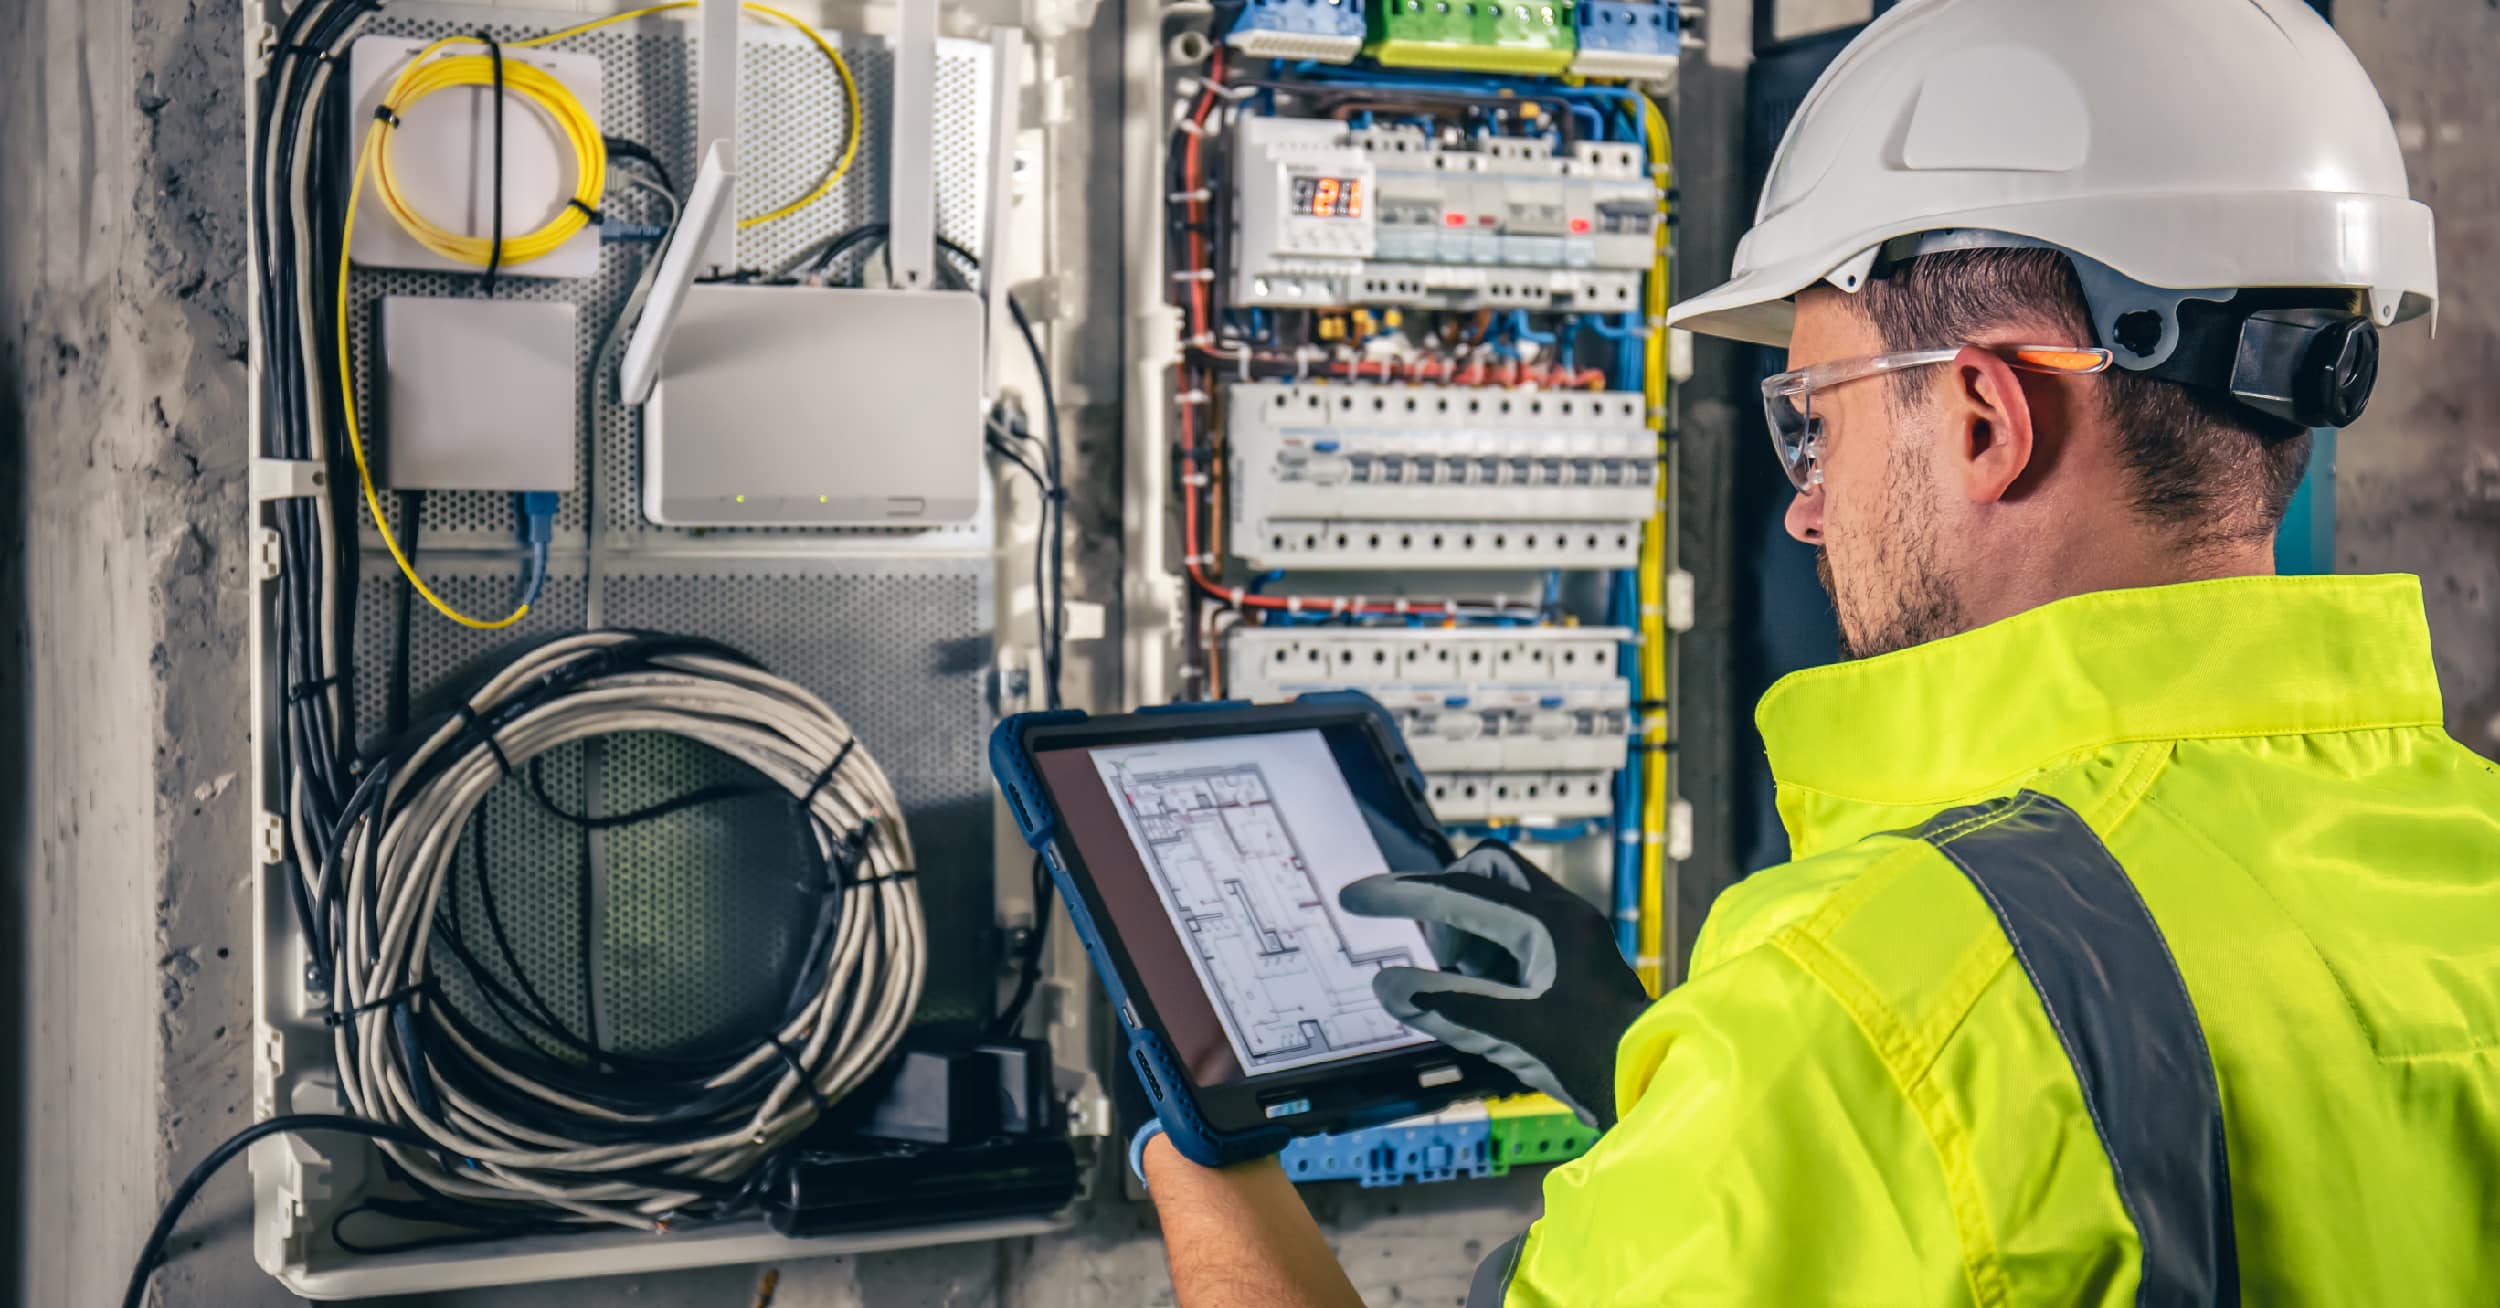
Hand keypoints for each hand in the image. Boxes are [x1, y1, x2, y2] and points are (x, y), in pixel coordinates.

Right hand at [1339, 842, 1651, 1128]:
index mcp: (1549, 921)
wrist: (1657, 1082)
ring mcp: (1570, 935)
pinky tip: (1488, 1000)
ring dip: (1469, 936)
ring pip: (1500, 903)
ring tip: (1467, 989)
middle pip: (1486, 872)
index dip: (1401, 895)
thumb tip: (1388, 985)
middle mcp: (1563, 915)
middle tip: (1440, 954)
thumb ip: (1448, 1005)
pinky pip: (1515, 934)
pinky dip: (1488, 957)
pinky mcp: (1572, 960)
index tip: (1356, 897)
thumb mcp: (1512, 1033)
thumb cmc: (1597, 1058)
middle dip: (1449, 903)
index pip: (1459, 892)